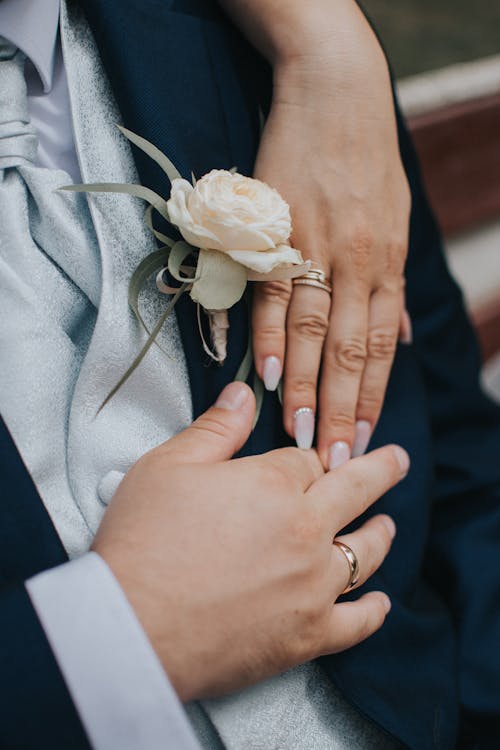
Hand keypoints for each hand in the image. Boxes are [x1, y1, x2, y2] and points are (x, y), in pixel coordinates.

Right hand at [93, 381, 408, 701]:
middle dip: (379, 470)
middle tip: (398, 460)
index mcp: (274, 484)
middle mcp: (306, 530)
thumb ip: (216, 428)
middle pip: (355, 491)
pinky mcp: (308, 635)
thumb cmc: (143, 542)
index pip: (309, 460)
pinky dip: (373, 610)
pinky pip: (357, 622)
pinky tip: (380, 601)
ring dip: (381, 533)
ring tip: (388, 524)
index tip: (313, 457)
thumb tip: (245, 393)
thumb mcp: (169, 466)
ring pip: (365, 552)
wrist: (132, 626)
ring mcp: (312, 585)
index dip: (310, 456)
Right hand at [248, 0, 410, 466]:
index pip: (383, 347)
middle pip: (351, 351)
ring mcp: (317, 246)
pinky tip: (270, 377)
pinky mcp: (278, 230)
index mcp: (388, 263)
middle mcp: (358, 262)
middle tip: (334, 460)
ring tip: (300, 435)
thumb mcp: (396, 220)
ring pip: (314, 332)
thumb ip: (393, 285)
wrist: (333, 90)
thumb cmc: (364, 161)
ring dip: (307, 387)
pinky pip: (273, 293)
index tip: (365, 442)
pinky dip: (270, 336)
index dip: (375, 398)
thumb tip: (404, 337)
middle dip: (344, 410)